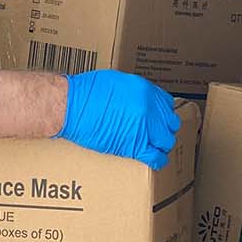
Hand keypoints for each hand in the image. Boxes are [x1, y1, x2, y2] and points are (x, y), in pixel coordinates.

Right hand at [57, 70, 179, 168]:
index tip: (158, 118)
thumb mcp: (116, 81)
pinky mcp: (133, 146)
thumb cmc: (85, 92)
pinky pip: (155, 157)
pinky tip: (153, 159)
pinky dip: (157, 159)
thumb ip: (133, 91)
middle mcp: (149, 109)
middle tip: (155, 133)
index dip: (162, 113)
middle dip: (163, 129)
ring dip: (161, 144)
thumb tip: (138, 100)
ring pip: (166, 141)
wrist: (71, 107)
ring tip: (153, 147)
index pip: (167, 104)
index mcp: (145, 91)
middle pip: (170, 124)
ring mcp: (143, 128)